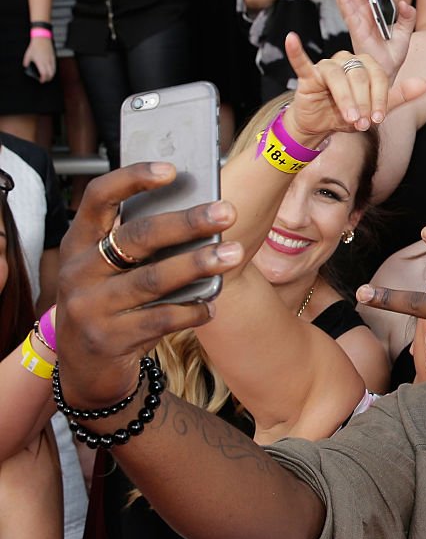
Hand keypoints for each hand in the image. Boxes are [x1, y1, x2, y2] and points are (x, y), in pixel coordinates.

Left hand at [23, 37, 55, 82]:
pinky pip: (55, 67)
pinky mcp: (53, 58)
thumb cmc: (35, 46)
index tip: (41, 81)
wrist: (42, 39)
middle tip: (44, 80)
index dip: (43, 79)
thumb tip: (25, 66)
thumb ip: (26, 61)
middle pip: (50, 75)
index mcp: (40, 62)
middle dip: (47, 79)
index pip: (44, 74)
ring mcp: (51, 61)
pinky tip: (51, 71)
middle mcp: (47, 62)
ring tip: (48, 77)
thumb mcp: (28, 54)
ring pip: (53, 72)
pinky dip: (53, 71)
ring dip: (51, 76)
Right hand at [56, 163, 243, 409]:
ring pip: (152, 280)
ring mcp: (91, 306)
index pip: (99, 198)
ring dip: (197, 265)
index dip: (132, 178)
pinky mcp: (109, 339)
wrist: (85, 369)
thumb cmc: (110, 305)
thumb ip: (139, 247)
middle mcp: (79, 271)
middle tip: (227, 212)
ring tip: (233, 254)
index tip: (172, 170)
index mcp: (79, 243)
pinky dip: (191, 311)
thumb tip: (199, 216)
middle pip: (137, 237)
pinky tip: (212, 306)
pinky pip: (160, 320)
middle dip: (186, 223)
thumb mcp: (109, 271)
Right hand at [283, 33, 425, 143]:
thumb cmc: (347, 115)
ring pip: (338, 77)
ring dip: (345, 100)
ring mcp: (327, 66)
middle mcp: (347, 61)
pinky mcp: (309, 74)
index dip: (380, 98)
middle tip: (363, 123)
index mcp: (365, 66)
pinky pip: (302, 61)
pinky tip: (292, 40)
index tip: (379, 119)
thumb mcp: (374, 110)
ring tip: (349, 118)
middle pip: (359, 76)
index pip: (377, 76)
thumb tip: (423, 85)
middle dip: (364, 103)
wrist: (320, 126)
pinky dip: (297, 52)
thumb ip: (398, 97)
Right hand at [335, 0, 416, 83]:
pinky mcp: (356, 29)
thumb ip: (407, 18)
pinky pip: (348, 12)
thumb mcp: (404, 35)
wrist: (385, 75)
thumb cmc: (390, 59)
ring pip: (353, 0)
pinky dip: (344, 1)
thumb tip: (405, 4)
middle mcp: (367, 17)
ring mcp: (360, 21)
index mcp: (377, 16)